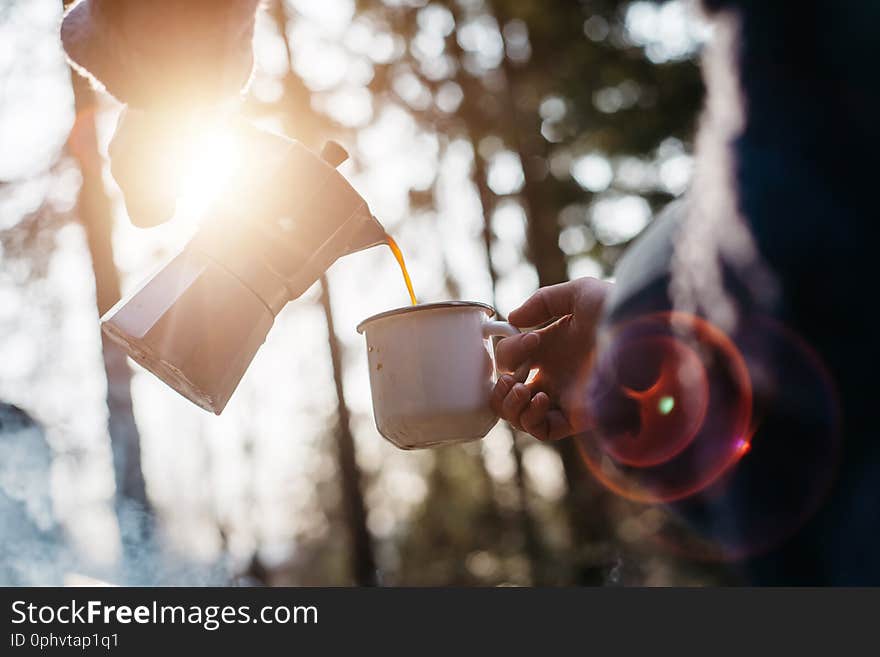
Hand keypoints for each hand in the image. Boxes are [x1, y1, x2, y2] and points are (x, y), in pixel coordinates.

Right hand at [490, 277, 610, 440]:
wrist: (644, 336)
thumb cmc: (618, 309)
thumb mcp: (578, 293)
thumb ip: (542, 302)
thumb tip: (512, 320)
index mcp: (552, 348)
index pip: (513, 358)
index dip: (511, 350)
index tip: (533, 338)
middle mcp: (555, 375)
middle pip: (511, 393)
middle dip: (500, 387)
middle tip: (514, 377)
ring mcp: (564, 397)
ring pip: (521, 417)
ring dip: (509, 406)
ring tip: (523, 389)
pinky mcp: (577, 417)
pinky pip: (542, 431)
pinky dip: (530, 419)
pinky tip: (539, 398)